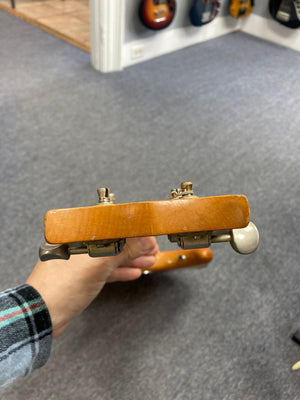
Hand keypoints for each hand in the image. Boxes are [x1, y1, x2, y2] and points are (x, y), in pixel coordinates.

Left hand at [26, 237, 157, 337]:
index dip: (131, 228)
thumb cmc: (60, 287)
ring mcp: (79, 262)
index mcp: (76, 233)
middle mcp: (77, 244)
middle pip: (112, 239)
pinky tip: (133, 271)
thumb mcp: (97, 264)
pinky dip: (119, 270)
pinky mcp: (81, 277)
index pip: (109, 223)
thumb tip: (143, 242)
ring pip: (110, 256)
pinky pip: (105, 270)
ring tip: (147, 260)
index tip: (147, 233)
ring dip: (130, 258)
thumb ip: (122, 250)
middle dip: (134, 245)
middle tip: (151, 249)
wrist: (42, 316)